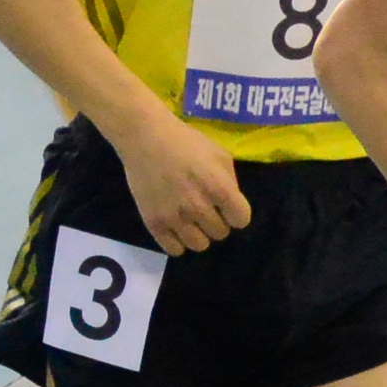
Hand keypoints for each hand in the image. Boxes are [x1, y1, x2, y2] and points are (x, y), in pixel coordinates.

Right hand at [117, 111, 251, 254]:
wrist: (145, 137)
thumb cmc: (186, 142)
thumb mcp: (219, 154)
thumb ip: (230, 181)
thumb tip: (231, 204)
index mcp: (219, 188)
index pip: (241, 220)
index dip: (236, 213)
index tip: (226, 206)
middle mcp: (198, 206)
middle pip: (220, 234)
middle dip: (216, 221)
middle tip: (204, 207)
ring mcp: (175, 217)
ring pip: (199, 245)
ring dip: (199, 234)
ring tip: (190, 219)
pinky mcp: (154, 223)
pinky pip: (174, 250)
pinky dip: (178, 242)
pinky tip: (176, 227)